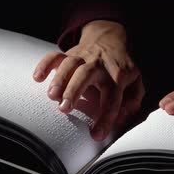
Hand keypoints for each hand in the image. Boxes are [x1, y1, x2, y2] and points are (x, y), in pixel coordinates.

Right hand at [34, 20, 143, 140]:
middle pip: (87, 74)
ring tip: (51, 96)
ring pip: (69, 64)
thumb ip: (134, 99)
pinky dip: (45, 64)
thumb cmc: (121, 68)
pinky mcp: (69, 53)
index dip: (106, 117)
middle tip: (64, 109)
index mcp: (117, 76)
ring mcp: (83, 57)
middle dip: (74, 91)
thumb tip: (124, 115)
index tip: (95, 135)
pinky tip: (37, 78)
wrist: (110, 38)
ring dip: (59, 79)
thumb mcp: (136, 82)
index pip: (112, 98)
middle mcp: (99, 65)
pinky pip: (55, 55)